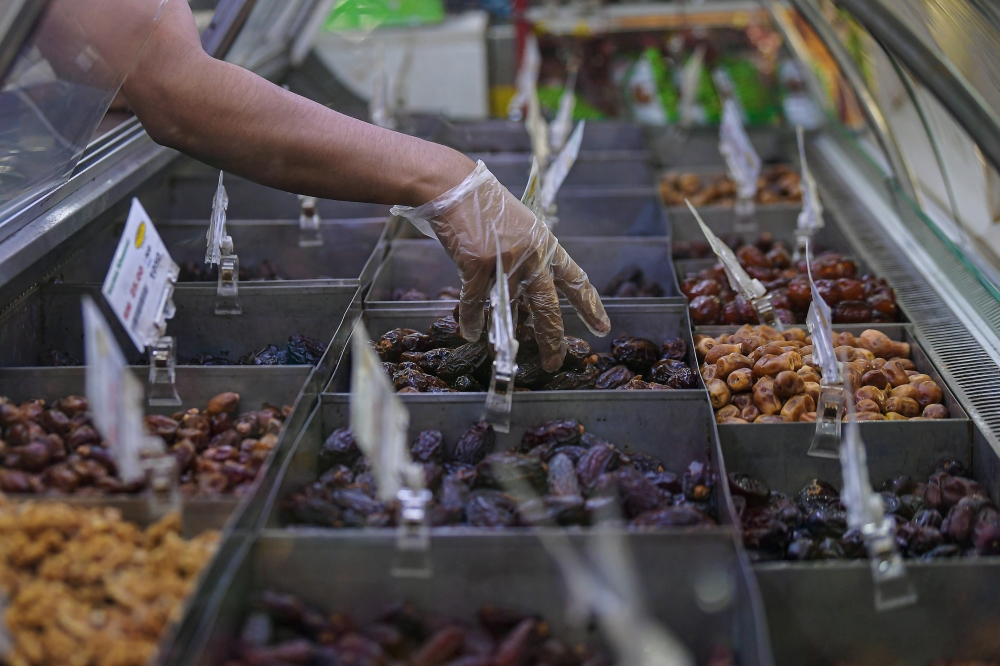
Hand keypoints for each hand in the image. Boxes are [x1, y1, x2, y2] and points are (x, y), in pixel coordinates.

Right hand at [392, 161, 610, 370]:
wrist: (454, 186)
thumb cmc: (485, 206)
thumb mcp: (520, 229)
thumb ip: (528, 260)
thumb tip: (525, 299)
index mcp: (546, 245)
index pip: (576, 280)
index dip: (590, 307)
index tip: (602, 328)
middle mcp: (532, 254)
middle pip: (547, 306)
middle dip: (552, 338)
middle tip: (555, 361)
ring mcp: (505, 260)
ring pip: (510, 310)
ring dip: (508, 336)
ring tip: (505, 355)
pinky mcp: (477, 264)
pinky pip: (475, 302)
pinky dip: (472, 320)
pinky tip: (471, 333)